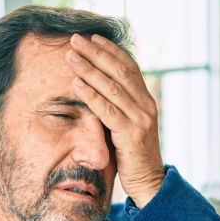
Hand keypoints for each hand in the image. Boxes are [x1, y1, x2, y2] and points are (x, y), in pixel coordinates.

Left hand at [66, 33, 163, 208]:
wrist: (149, 183)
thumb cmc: (133, 158)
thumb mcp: (128, 128)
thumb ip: (118, 110)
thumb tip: (98, 92)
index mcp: (146, 101)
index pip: (129, 67)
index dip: (110, 50)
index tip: (92, 37)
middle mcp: (146, 106)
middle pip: (119, 71)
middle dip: (96, 52)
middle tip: (75, 38)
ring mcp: (140, 119)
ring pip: (112, 87)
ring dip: (89, 69)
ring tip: (70, 56)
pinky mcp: (131, 135)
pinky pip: (107, 110)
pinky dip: (91, 95)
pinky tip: (76, 84)